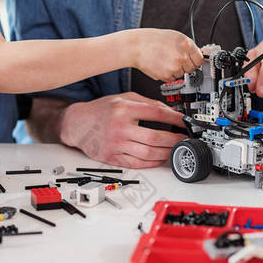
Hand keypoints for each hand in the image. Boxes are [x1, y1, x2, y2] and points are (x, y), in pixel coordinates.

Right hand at [62, 92, 186, 168]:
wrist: (78, 124)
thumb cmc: (102, 110)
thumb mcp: (124, 98)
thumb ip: (148, 103)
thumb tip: (170, 112)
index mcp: (124, 109)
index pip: (156, 114)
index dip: (175, 119)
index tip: (185, 122)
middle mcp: (119, 127)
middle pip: (154, 137)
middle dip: (174, 140)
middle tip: (183, 139)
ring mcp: (115, 144)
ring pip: (148, 154)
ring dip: (166, 153)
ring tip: (175, 150)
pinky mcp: (112, 157)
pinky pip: (137, 164)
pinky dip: (152, 162)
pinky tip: (160, 158)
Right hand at [132, 29, 203, 80]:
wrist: (136, 47)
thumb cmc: (153, 40)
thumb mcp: (175, 36)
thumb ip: (188, 46)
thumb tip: (198, 55)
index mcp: (186, 44)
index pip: (200, 59)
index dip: (195, 61)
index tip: (192, 61)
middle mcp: (182, 56)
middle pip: (192, 68)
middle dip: (185, 66)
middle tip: (174, 59)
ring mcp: (175, 66)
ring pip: (182, 74)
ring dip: (176, 70)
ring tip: (165, 60)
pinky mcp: (167, 75)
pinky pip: (173, 79)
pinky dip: (168, 74)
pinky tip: (161, 65)